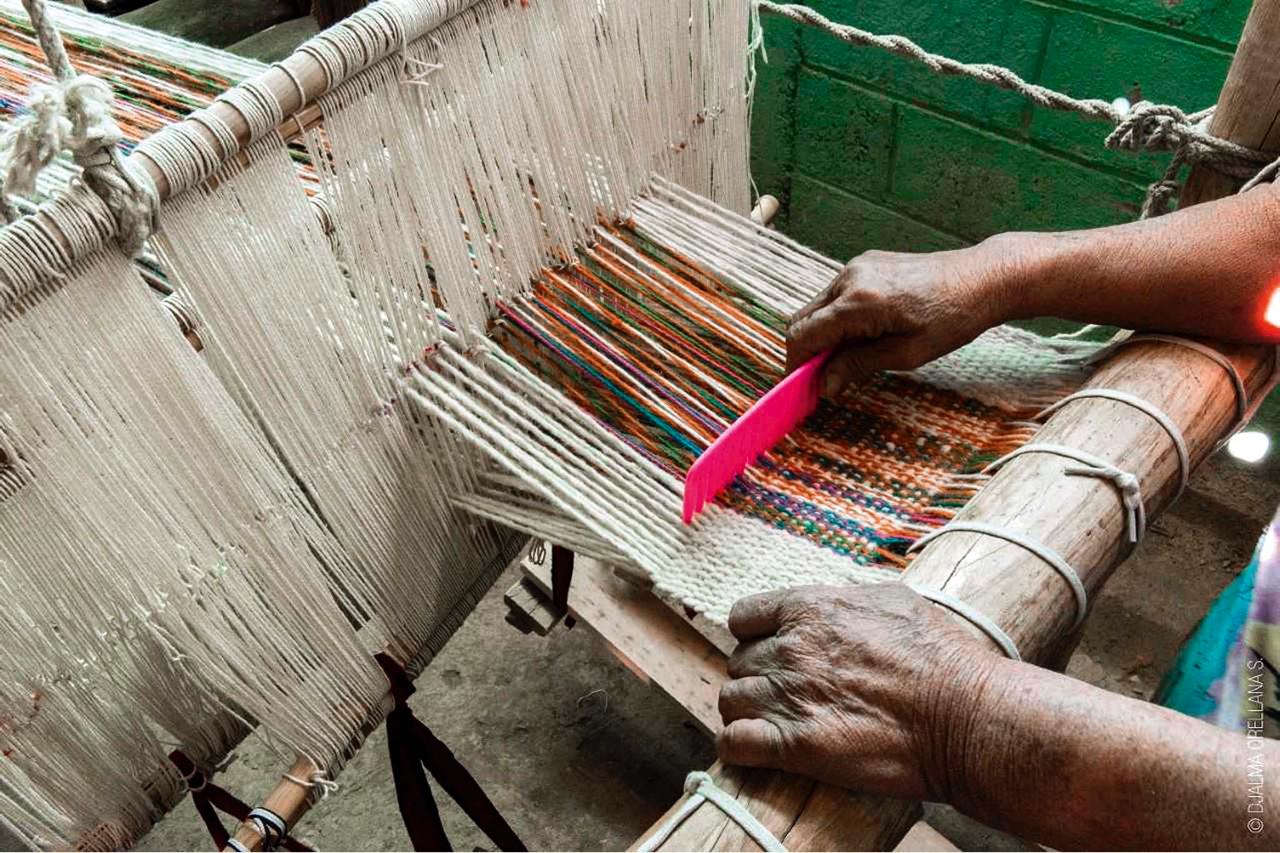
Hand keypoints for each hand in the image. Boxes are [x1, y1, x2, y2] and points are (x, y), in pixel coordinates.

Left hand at [716, 583, 998, 799]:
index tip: (771, 649)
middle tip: (787, 693)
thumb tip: (829, 604)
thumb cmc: (942, 658)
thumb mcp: (893, 601)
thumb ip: (846, 601)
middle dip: (758, 676)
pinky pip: (734, 743)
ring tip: (775, 722)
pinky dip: (739, 747)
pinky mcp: (795, 746)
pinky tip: (760, 749)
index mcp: (808, 608)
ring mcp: (789, 697)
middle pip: (738, 661)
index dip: (754, 635)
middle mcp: (790, 649)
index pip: (743, 616)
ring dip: (748, 712)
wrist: (967, 716)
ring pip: (731, 700)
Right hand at [787, 237, 1031, 396]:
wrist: (982, 278)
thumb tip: (825, 384)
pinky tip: (863, 336)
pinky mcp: (865, 263)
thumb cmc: (952, 318)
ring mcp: (856, 267)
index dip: (795, 365)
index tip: (800, 389)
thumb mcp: (907, 354)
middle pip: (803, 320)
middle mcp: (850, 278)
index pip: (803, 335)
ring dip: (823, 336)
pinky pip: (836, 296)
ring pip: (818, 308)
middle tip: (821, 381)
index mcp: (860, 301)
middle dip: (806, 353)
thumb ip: (859, 365)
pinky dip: (837, 319)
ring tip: (849, 360)